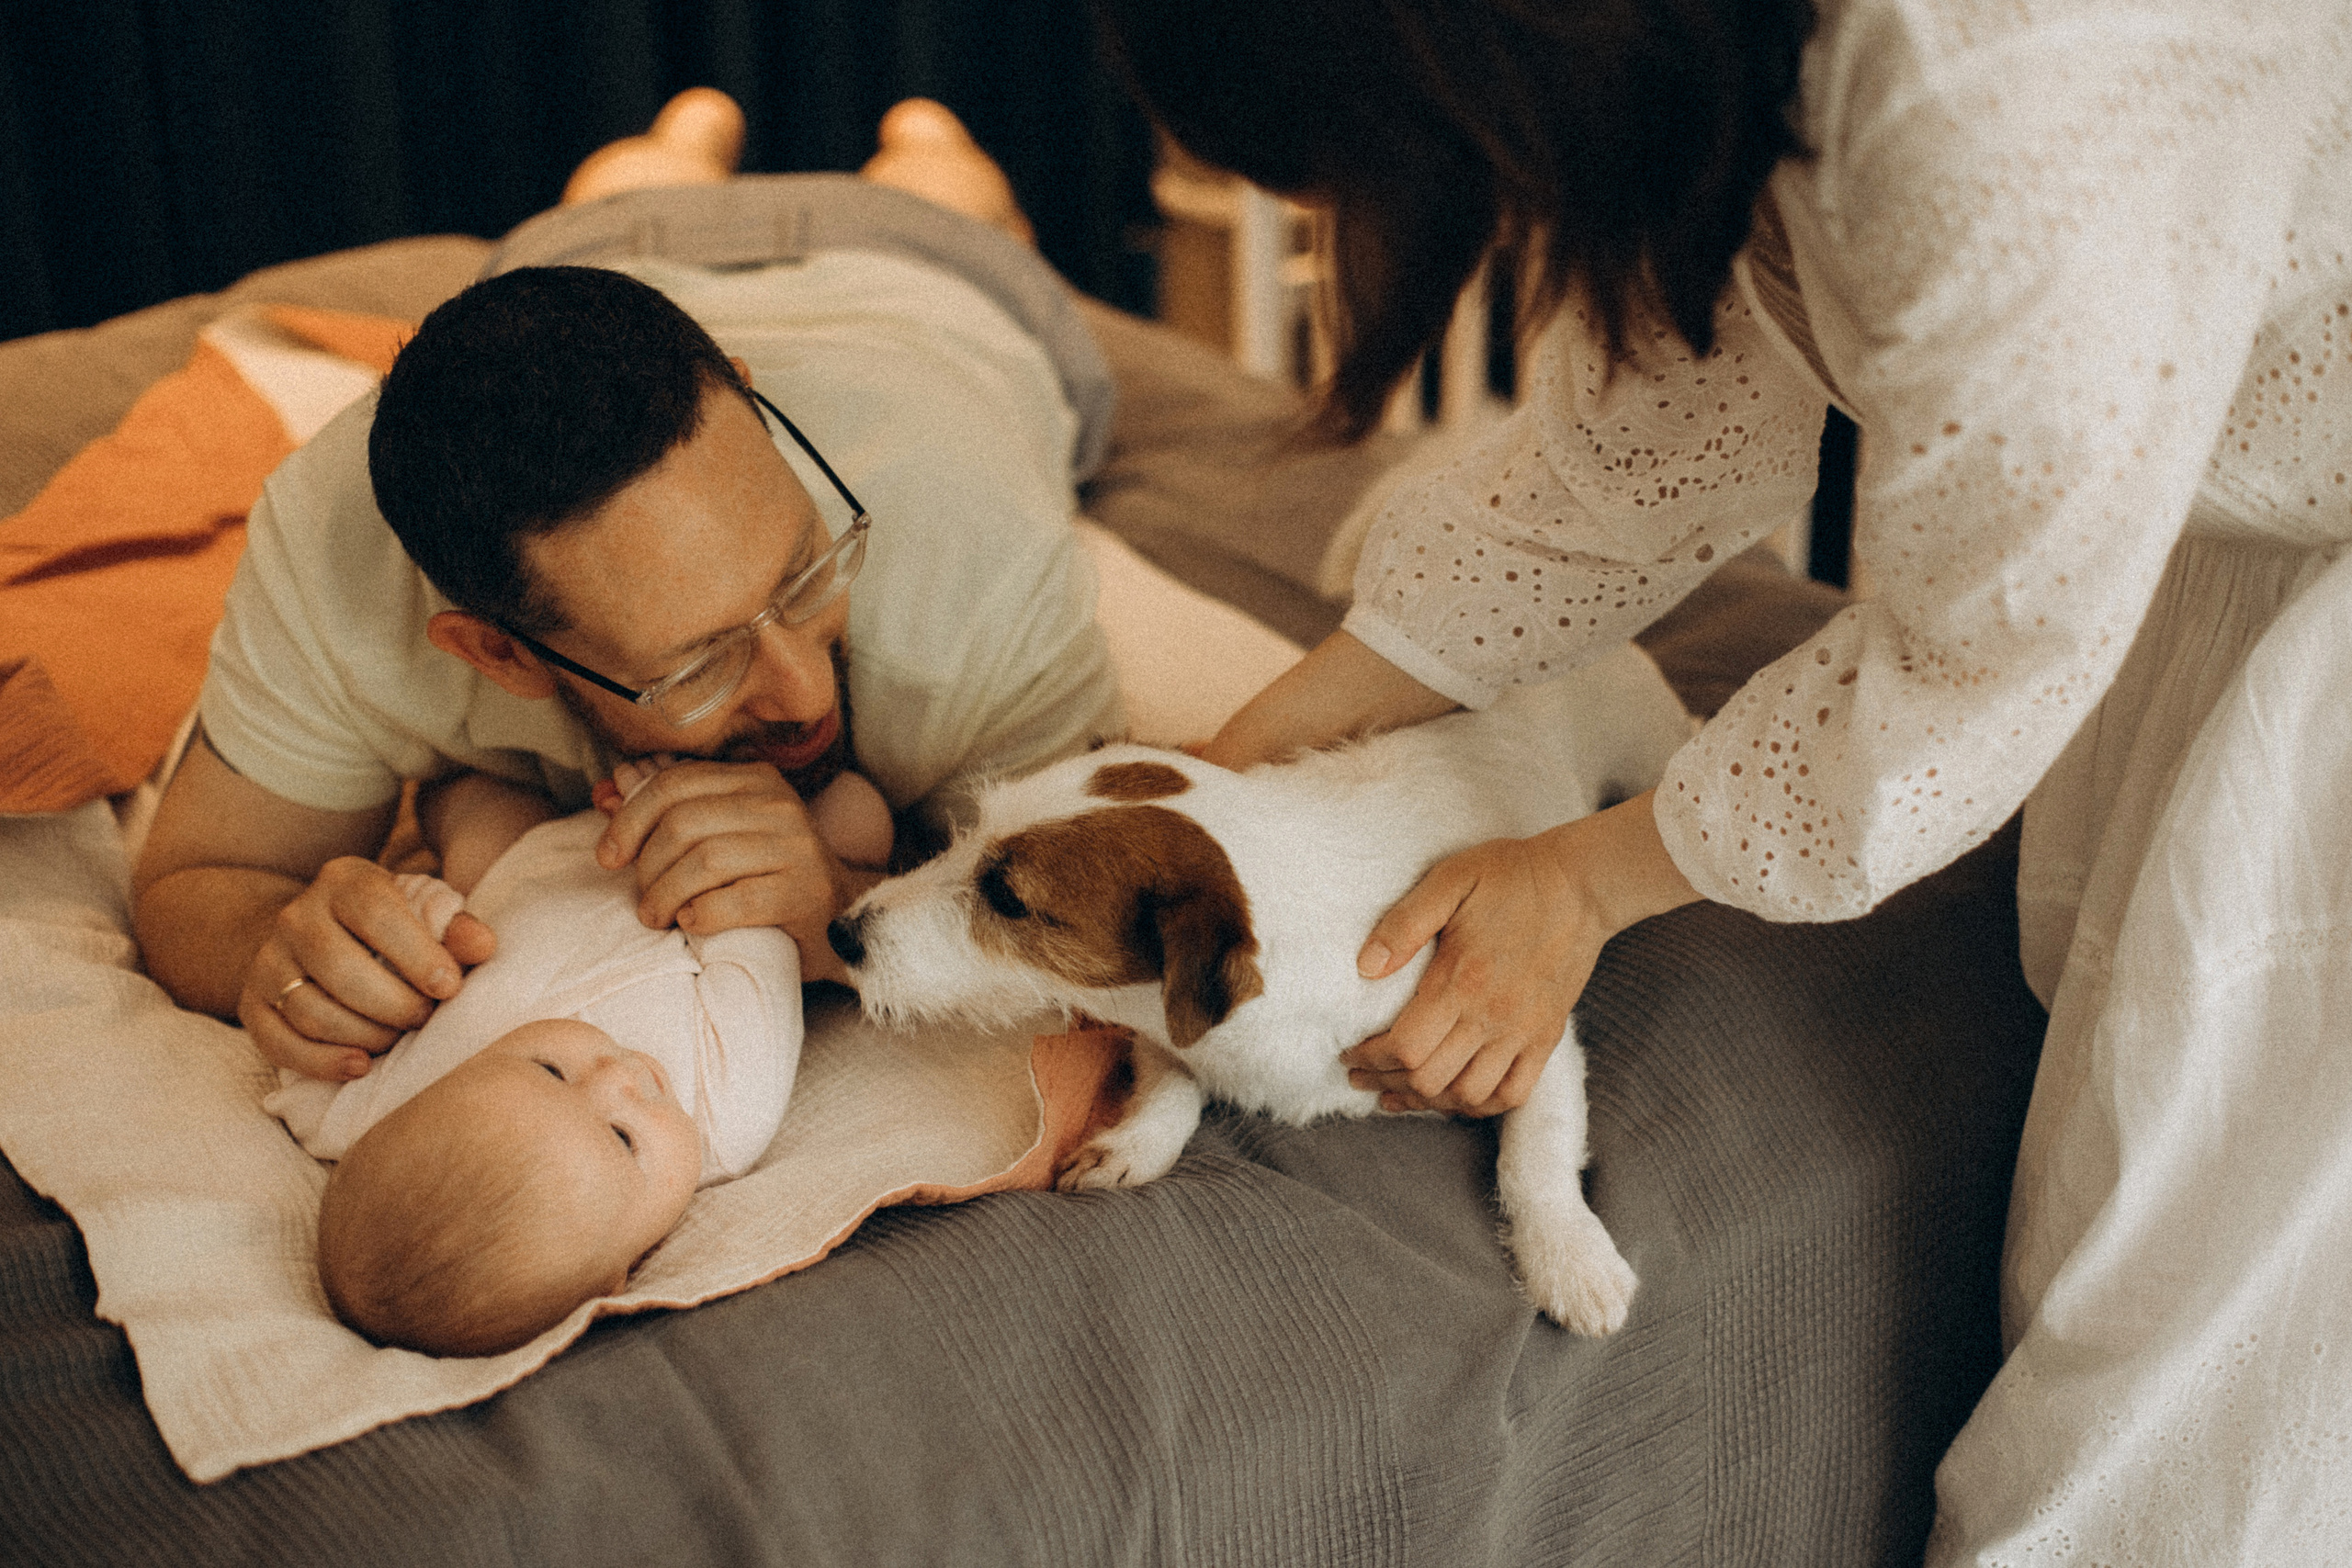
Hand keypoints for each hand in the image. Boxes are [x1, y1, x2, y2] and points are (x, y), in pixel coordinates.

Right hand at [237, 856, 496, 1080]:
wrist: (322, 937)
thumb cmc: (394, 929)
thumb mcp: (425, 915)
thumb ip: (455, 929)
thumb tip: (483, 946)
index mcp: (344, 881)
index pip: (376, 912)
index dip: (417, 954)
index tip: (450, 987)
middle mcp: (297, 916)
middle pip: (339, 968)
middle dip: (393, 1004)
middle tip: (425, 1018)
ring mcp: (268, 961)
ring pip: (310, 1010)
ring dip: (364, 1035)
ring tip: (397, 1038)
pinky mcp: (252, 1004)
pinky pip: (278, 1042)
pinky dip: (322, 1062)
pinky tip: (361, 1066)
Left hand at [593, 757, 855, 980]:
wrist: (842, 919)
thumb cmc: (770, 879)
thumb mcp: (722, 836)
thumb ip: (667, 811)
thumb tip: (609, 789)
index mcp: (755, 781)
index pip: (675, 783)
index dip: (629, 819)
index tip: (608, 856)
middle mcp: (779, 806)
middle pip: (683, 823)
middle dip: (647, 866)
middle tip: (644, 900)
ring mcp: (795, 848)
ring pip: (704, 860)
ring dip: (666, 895)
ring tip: (659, 917)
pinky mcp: (804, 893)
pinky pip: (733, 901)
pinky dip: (701, 915)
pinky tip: (693, 924)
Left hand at [1341, 792, 1699, 1115]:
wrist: (1582, 884)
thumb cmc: (1510, 876)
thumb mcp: (1449, 880)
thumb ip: (1404, 924)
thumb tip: (1365, 967)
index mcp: (1462, 980)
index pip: (1405, 1047)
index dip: (1370, 1059)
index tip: (1351, 1055)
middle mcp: (1493, 1015)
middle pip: (1430, 1079)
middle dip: (1387, 1083)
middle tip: (1364, 1077)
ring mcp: (1523, 1031)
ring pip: (1469, 1095)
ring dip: (1429, 1100)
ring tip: (1402, 1092)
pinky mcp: (1547, 1036)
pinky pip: (1513, 1093)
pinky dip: (1480, 1105)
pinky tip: (1457, 1095)